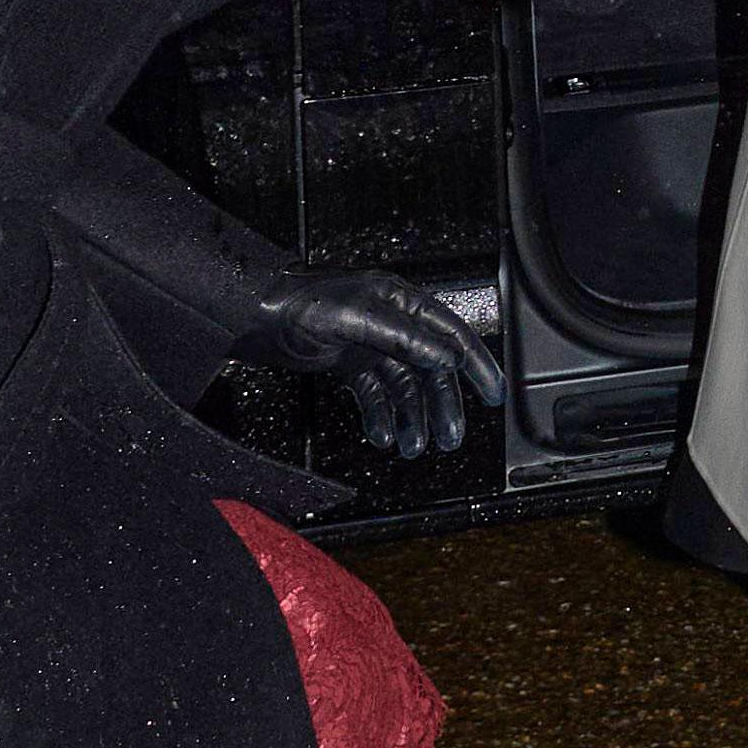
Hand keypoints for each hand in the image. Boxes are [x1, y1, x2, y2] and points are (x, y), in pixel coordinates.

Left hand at [234, 271, 504, 457]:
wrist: (253, 313)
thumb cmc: (300, 302)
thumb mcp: (358, 317)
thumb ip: (405, 338)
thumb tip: (446, 357)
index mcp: (402, 301)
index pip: (452, 333)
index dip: (476, 363)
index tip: (493, 392)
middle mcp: (392, 322)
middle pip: (430, 367)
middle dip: (442, 404)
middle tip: (449, 438)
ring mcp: (370, 344)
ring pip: (403, 386)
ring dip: (411, 417)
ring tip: (412, 447)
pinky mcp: (349, 363)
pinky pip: (374, 394)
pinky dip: (380, 416)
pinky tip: (381, 435)